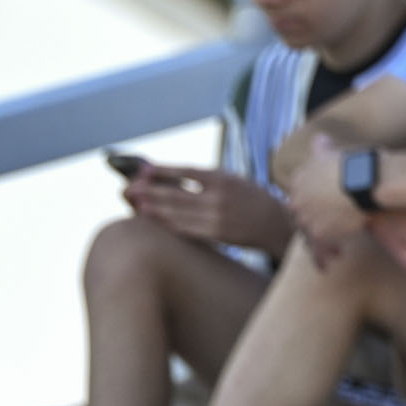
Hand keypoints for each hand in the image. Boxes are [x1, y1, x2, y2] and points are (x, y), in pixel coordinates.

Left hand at [126, 164, 292, 251]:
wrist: (275, 223)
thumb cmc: (251, 199)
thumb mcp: (233, 180)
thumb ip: (207, 178)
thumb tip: (176, 175)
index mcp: (222, 178)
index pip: (186, 171)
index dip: (163, 170)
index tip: (144, 169)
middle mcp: (217, 197)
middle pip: (176, 193)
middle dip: (151, 191)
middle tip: (129, 188)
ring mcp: (216, 217)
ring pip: (178, 213)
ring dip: (155, 209)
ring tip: (136, 205)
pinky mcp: (216, 235)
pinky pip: (187, 229)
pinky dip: (169, 224)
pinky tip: (156, 221)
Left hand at [288, 134, 371, 259]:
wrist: (367, 181)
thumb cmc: (357, 164)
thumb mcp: (335, 152)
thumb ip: (323, 149)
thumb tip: (320, 139)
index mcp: (299, 179)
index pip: (298, 199)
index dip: (311, 208)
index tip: (322, 213)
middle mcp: (296, 199)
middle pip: (300, 220)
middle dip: (313, 228)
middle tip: (326, 236)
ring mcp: (305, 217)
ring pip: (308, 236)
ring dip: (320, 246)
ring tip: (334, 252)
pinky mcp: (317, 234)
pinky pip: (317, 249)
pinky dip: (323, 257)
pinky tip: (331, 261)